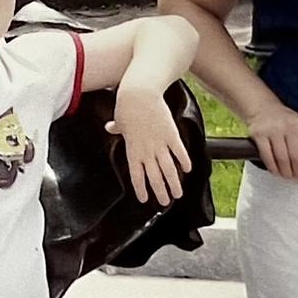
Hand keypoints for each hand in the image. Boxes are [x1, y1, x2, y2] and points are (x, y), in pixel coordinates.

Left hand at [106, 85, 190, 205]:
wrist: (139, 93)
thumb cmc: (127, 106)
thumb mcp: (120, 119)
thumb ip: (117, 127)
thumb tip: (109, 127)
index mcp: (133, 151)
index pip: (137, 176)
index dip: (141, 189)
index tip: (145, 200)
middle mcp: (146, 151)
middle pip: (154, 177)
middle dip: (160, 192)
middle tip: (165, 203)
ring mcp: (160, 143)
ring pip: (168, 169)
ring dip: (173, 183)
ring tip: (178, 194)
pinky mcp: (171, 134)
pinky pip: (179, 151)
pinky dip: (184, 161)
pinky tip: (188, 170)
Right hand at [244, 99, 297, 182]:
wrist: (263, 108)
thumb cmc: (287, 123)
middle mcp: (290, 126)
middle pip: (297, 159)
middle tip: (297, 178)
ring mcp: (273, 129)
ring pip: (282, 161)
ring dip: (286, 173)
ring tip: (287, 175)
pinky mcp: (259, 134)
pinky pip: (268, 158)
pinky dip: (273, 169)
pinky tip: (276, 171)